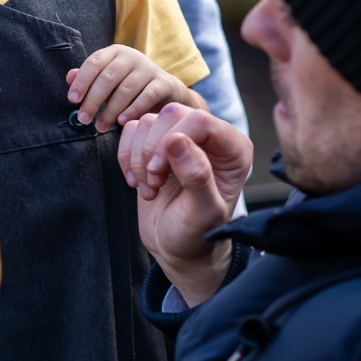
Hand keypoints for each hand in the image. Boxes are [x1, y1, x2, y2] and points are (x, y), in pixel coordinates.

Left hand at [68, 44, 202, 131]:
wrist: (165, 91)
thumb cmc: (128, 87)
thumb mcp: (107, 81)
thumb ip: (89, 79)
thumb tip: (69, 76)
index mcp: (114, 53)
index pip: (93, 63)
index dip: (82, 81)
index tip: (72, 100)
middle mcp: (132, 57)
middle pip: (108, 77)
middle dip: (93, 100)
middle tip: (83, 119)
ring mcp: (149, 69)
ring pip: (126, 89)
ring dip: (110, 110)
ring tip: (100, 127)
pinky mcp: (163, 83)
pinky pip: (146, 97)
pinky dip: (133, 110)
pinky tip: (122, 122)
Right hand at [118, 103, 252, 305]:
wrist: (176, 246)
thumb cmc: (197, 234)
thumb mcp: (202, 212)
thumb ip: (196, 176)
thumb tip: (176, 140)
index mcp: (233, 149)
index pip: (199, 120)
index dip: (171, 141)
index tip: (159, 172)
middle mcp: (209, 137)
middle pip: (171, 114)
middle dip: (153, 150)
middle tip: (153, 181)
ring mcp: (181, 138)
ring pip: (149, 122)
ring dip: (139, 158)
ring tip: (149, 187)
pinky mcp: (156, 144)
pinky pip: (132, 131)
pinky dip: (127, 157)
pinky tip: (137, 181)